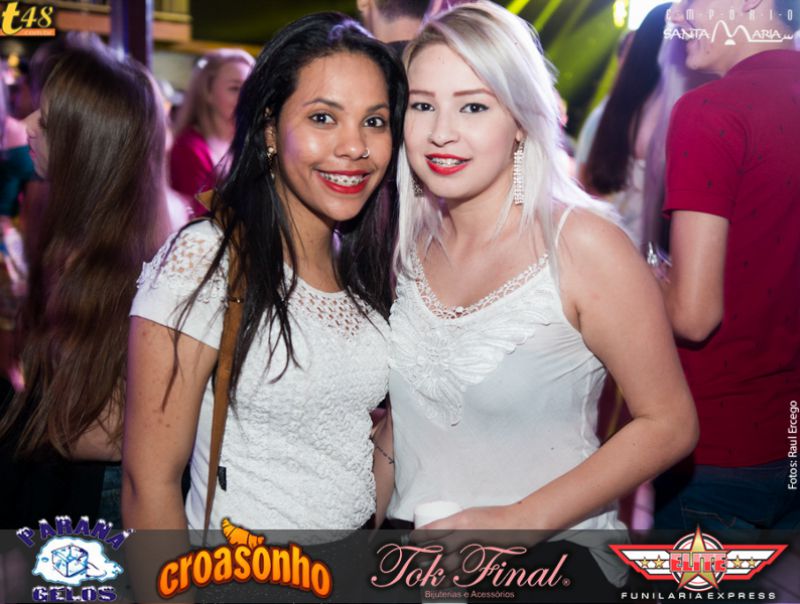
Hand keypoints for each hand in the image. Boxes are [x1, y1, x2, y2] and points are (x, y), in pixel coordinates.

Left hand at [410, 506, 545, 577]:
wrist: (518, 525)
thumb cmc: (493, 516)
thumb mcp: (469, 514)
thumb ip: (454, 524)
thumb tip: (436, 533)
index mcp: (461, 521)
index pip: (433, 530)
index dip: (419, 537)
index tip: (412, 540)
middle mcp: (466, 537)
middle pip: (437, 550)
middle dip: (423, 556)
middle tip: (416, 559)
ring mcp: (474, 552)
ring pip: (447, 566)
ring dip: (433, 571)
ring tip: (424, 574)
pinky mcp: (482, 564)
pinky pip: (463, 575)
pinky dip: (451, 581)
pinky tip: (443, 583)